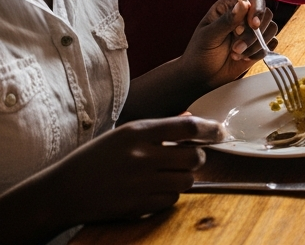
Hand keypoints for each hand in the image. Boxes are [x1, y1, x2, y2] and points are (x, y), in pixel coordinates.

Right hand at [39, 116, 219, 223]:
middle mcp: (141, 156)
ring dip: (183, 177)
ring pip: (187, 180)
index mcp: (137, 133)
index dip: (210, 129)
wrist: (63, 191)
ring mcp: (140, 183)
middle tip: (185, 158)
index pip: (187, 127)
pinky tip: (152, 190)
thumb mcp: (123, 134)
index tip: (219, 132)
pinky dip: (168, 195)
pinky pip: (171, 199)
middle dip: (196, 157)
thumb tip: (194, 120)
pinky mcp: (138, 205)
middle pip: (194, 156)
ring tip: (166, 175)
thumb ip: (159, 128)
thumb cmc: (96, 159)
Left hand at [179, 0, 277, 88]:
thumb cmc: (200, 53)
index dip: (257, 8)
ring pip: (271, 29)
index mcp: (229, 7)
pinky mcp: (259, 45)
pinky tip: (244, 58)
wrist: (203, 77)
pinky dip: (259, 52)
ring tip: (236, 54)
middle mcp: (244, 16)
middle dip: (254, 33)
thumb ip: (226, 21)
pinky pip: (271, 44)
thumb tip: (243, 3)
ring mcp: (253, 31)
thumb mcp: (209, 36)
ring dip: (256, 44)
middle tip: (236, 47)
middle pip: (266, 14)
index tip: (253, 24)